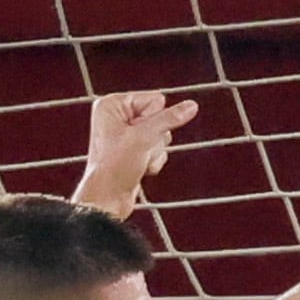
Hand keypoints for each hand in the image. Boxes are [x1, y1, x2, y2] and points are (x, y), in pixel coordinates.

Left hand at [74, 90, 195, 216]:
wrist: (108, 198)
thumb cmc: (114, 167)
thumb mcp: (144, 138)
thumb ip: (169, 119)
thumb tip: (191, 106)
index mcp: (112, 105)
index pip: (155, 100)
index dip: (153, 119)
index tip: (136, 135)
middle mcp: (118, 116)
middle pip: (159, 118)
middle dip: (155, 137)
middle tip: (137, 150)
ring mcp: (126, 134)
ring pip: (161, 135)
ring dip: (156, 151)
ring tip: (138, 160)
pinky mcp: (134, 150)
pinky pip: (158, 148)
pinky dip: (154, 160)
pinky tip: (140, 168)